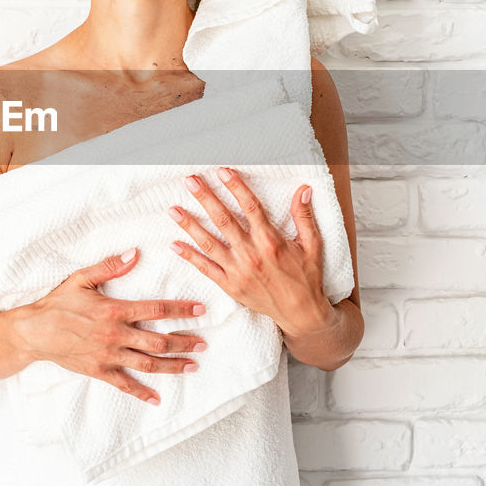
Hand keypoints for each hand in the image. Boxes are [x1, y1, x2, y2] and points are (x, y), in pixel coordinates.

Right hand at [13, 248, 208, 406]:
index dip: (181, 309)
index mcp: (115, 310)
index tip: (200, 310)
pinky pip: (125, 384)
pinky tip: (157, 398)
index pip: (156, 309)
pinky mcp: (99, 371)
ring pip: (147, 364)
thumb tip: (134, 253)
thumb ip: (110, 266)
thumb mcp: (82, 278)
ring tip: (192, 365)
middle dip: (184, 342)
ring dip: (172, 365)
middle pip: (158, 341)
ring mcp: (108, 355)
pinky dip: (142, 392)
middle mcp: (116, 335)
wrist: (34, 332)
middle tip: (203, 344)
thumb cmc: (58, 303)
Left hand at [165, 167, 334, 336]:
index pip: (250, 207)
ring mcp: (238, 271)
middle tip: (190, 181)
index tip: (222, 171)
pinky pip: (206, 269)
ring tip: (172, 210)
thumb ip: (304, 217)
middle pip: (224, 221)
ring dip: (190, 225)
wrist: (301, 314)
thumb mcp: (312, 245)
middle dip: (206, 199)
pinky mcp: (231, 286)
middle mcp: (251, 254)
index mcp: (271, 241)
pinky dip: (189, 257)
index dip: (235, 187)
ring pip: (209, 244)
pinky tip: (174, 244)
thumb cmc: (307, 277)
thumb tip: (303, 189)